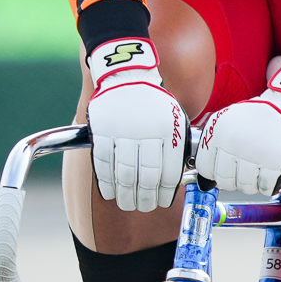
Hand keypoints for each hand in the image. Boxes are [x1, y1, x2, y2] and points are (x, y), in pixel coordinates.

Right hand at [85, 38, 187, 210]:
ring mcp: (123, 130)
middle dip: (146, 198)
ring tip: (128, 204)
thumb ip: (176, 147)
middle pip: (147, 177)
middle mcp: (147, 130)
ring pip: (125, 174)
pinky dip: (106, 182)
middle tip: (144, 207)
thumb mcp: (174, 118)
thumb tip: (178, 182)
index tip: (162, 202)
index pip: (168, 172)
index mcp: (169, 129)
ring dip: (126, 195)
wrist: (127, 74)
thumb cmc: (153, 103)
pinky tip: (110, 192)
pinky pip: (103, 164)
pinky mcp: (101, 130)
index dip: (165, 193)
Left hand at [196, 62, 280, 195]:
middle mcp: (234, 143)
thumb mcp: (228, 121)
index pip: (205, 168)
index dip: (214, 172)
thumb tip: (203, 181)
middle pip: (224, 180)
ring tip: (259, 167)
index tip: (223, 170)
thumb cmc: (258, 116)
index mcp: (218, 131)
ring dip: (252, 182)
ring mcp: (254, 154)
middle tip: (243, 170)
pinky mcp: (276, 163)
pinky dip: (268, 184)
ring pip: (245, 187)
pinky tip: (270, 171)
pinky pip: (265, 187)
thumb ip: (214, 147)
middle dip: (233, 179)